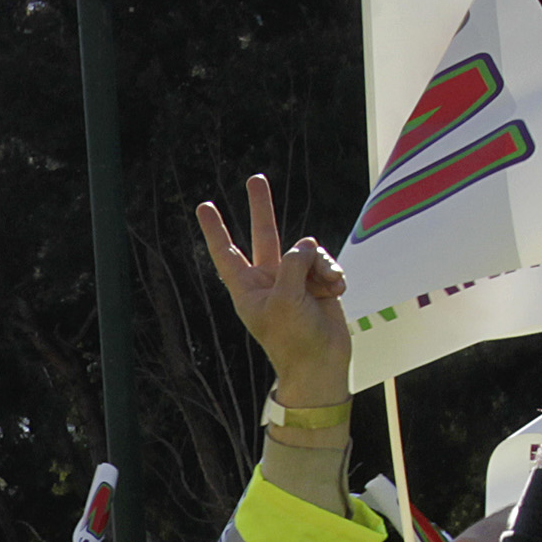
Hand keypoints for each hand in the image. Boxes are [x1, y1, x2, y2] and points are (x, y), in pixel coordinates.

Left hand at [194, 173, 348, 405]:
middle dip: (261, 207)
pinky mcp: (318, 283)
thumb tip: (307, 244)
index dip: (216, 230)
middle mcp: (269, 280)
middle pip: (264, 235)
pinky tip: (337, 291)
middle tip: (254, 178)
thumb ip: (293, 263)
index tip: (203, 207)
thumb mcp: (286, 298)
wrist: (323, 363)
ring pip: (307, 250)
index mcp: (248, 288)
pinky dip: (334, 273)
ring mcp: (294, 280)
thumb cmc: (294, 338)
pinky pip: (326, 262)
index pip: (227, 253)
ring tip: (326, 289)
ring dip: (321, 265)